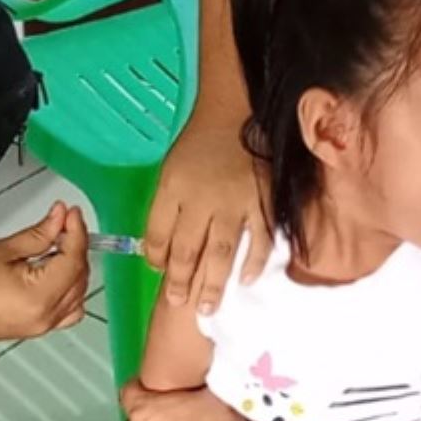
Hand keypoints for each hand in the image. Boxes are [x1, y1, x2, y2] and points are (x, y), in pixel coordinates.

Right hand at [0, 202, 90, 341]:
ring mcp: (39, 328)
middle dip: (76, 246)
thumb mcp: (3, 249)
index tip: (71, 213)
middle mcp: (43, 317)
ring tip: (60, 245)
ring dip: (75, 269)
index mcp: (38, 297)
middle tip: (63, 222)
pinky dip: (70, 291)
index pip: (74, 260)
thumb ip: (38, 234)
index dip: (76, 231)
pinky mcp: (32, 330)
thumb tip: (58, 218)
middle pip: (79, 277)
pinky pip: (66, 313)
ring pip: (77, 296)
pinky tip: (57, 273)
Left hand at [142, 117, 271, 314]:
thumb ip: (164, 211)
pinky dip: (254, 262)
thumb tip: (160, 253)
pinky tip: (247, 280)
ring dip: (212, 283)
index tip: (160, 275)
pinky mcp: (263, 202)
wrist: (235, 113)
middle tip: (179, 304)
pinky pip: (260, 239)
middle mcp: (201, 199)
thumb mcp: (170, 173)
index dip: (157, 259)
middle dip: (181, 281)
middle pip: (187, 250)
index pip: (159, 234)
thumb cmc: (199, 146)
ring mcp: (235, 202)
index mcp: (173, 188)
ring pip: (221, 252)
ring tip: (207, 307)